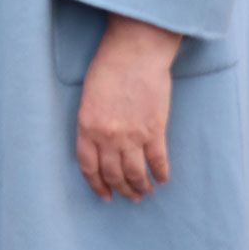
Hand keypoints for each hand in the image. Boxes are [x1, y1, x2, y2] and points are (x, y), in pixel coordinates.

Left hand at [75, 14, 180, 201]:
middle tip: (128, 196)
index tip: (104, 194)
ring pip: (136, 174)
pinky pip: (158, 162)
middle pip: (114, 174)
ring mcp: (132, 136)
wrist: (134, 52)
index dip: (97, 184)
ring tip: (144, 192)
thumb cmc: (108, 68)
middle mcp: (108, 137)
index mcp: (86, 127)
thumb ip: (93, 123)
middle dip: (121, 189)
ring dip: (140, 187)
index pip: (88, 166)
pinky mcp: (155, 131)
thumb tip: (102, 145)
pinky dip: (161, 174)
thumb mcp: (89, 98)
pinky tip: (162, 179)